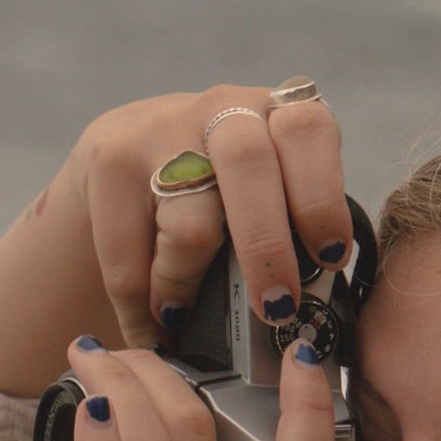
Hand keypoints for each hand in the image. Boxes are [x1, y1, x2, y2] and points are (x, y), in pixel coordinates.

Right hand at [0, 80, 352, 393]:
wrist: (127, 156)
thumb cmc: (224, 194)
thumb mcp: (270, 187)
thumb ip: (294, 228)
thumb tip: (312, 315)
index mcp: (279, 113)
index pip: (308, 133)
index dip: (322, 198)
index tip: (330, 258)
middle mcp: (224, 109)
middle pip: (248, 167)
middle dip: (267, 251)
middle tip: (274, 309)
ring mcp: (163, 128)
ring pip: (190, 223)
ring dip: (191, 287)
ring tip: (186, 323)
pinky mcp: (110, 159)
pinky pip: (128, 255)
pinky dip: (140, 307)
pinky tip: (150, 331)